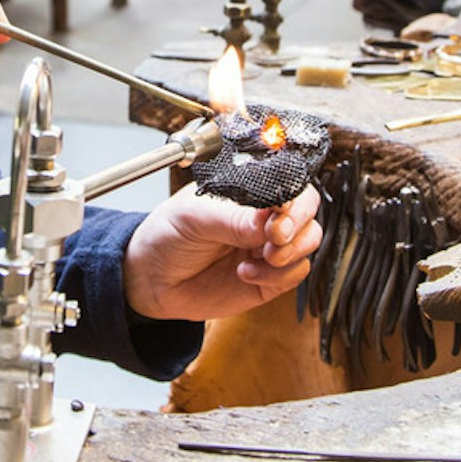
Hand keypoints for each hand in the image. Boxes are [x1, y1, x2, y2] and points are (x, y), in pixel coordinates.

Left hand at [123, 184, 321, 321]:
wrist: (151, 279)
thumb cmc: (168, 234)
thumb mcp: (193, 217)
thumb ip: (232, 219)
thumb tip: (270, 221)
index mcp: (248, 189)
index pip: (287, 181)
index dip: (292, 196)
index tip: (278, 212)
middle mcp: (263, 215)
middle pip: (308, 209)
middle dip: (298, 224)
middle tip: (273, 238)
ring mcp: (267, 245)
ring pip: (309, 241)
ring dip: (291, 251)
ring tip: (261, 256)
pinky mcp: (269, 277)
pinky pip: (295, 274)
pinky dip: (277, 275)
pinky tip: (245, 272)